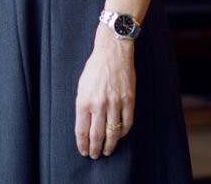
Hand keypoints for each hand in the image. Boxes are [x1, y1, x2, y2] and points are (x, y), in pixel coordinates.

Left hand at [75, 30, 135, 158]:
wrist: (112, 54)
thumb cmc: (94, 69)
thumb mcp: (81, 86)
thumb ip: (83, 105)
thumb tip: (85, 125)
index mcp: (84, 100)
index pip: (82, 129)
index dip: (82, 143)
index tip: (83, 151)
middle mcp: (99, 104)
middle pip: (97, 134)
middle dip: (95, 148)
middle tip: (94, 156)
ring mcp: (115, 103)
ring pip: (113, 132)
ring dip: (110, 145)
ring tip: (106, 151)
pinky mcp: (129, 101)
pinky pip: (127, 123)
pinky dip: (122, 133)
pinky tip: (118, 136)